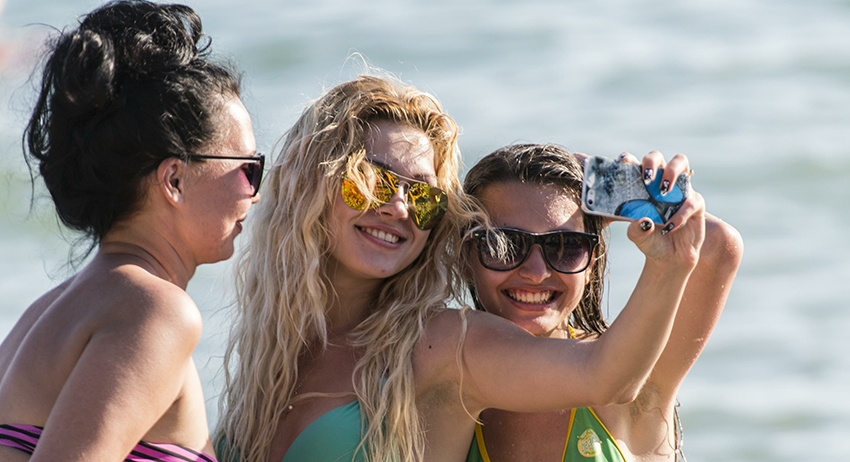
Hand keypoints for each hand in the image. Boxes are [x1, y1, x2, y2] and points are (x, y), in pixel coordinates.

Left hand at [618, 151, 704, 267]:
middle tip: (647, 177)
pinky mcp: (695, 203)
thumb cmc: (650, 241)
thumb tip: (643, 221)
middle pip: (657, 157)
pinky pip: (690, 200)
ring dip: (671, 171)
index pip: (634, 166)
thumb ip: (636, 230)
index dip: (628, 160)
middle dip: (652, 162)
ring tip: (664, 190)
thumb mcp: (638, 237)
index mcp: (642, 187)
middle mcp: (660, 183)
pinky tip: (670, 226)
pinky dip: (680, 214)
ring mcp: (679, 190)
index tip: (623, 162)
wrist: (669, 258)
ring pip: (680, 164)